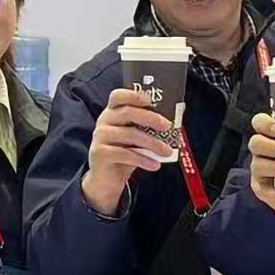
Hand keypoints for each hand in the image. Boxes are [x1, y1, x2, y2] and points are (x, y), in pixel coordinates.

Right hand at [79, 88, 173, 215]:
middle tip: (167, 127)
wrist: (107, 179)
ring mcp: (100, 137)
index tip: (150, 99)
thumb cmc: (124, 153)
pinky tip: (155, 164)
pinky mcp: (100, 153)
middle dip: (151, 118)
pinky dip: (144, 159)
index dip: (133, 95)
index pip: (118, 96)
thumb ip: (148, 127)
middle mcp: (104, 121)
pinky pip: (125, 154)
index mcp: (112, 112)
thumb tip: (174, 119)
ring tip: (166, 151)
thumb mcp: (136, 137)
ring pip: (130, 134)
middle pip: (127, 112)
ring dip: (152, 143)